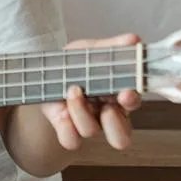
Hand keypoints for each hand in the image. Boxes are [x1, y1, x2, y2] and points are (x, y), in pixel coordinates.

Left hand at [39, 33, 143, 150]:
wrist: (46, 69)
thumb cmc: (77, 62)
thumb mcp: (93, 50)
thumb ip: (112, 47)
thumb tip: (134, 40)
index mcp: (119, 95)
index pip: (133, 103)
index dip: (132, 101)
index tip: (126, 92)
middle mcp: (106, 114)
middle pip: (121, 138)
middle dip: (115, 124)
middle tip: (106, 108)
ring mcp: (87, 123)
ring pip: (92, 131)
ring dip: (82, 112)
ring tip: (73, 90)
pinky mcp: (66, 128)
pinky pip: (70, 140)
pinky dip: (67, 129)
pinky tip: (62, 113)